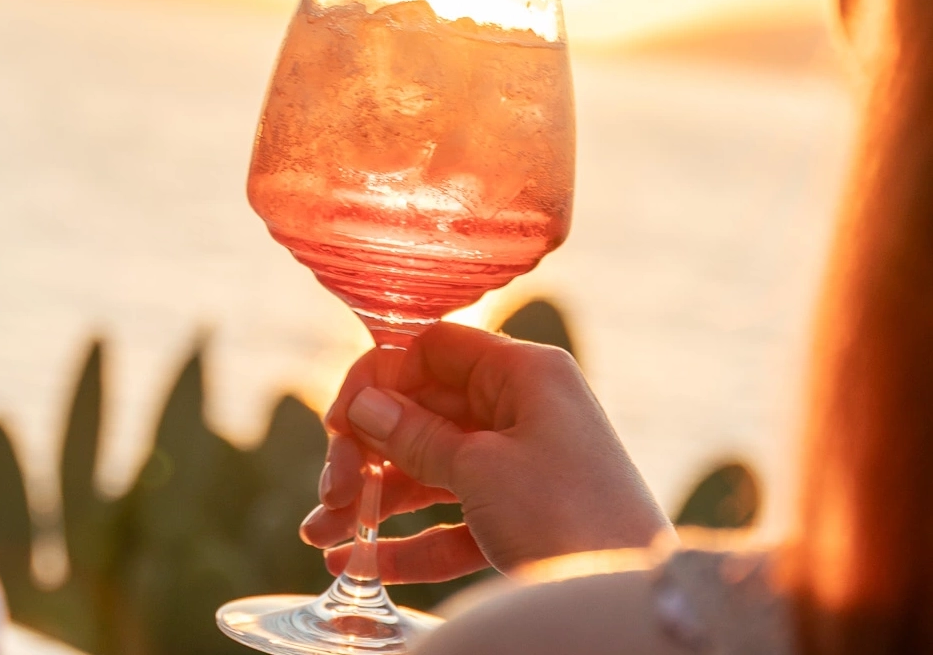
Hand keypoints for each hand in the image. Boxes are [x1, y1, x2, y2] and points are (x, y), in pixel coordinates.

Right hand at [300, 322, 672, 582]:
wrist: (625, 596)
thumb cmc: (566, 515)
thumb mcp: (480, 468)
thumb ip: (414, 434)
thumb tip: (364, 404)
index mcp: (523, 373)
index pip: (431, 349)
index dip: (379, 380)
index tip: (339, 423)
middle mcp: (522, 409)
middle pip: (421, 412)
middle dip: (366, 453)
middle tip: (331, 494)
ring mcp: (520, 464)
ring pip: (428, 470)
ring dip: (374, 501)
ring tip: (320, 537)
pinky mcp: (519, 517)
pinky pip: (449, 519)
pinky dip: (406, 540)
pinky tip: (358, 561)